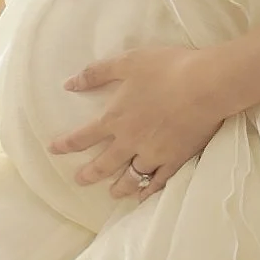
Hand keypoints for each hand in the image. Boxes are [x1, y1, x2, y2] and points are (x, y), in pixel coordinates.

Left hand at [52, 44, 231, 195]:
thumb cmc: (166, 69)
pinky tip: (142, 196)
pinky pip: (158, 181)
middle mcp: (130, 142)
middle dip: (88, 174)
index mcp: (115, 118)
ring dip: (117, 187)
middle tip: (79, 180)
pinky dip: (148, 191)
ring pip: (130, 178)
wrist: (206, 85)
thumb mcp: (127, 62)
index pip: (83, 137)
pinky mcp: (176, 160)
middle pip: (103, 164)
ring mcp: (153, 154)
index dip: (66, 144)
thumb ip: (97, 73)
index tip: (53, 150)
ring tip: (111, 193)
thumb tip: (69, 84)